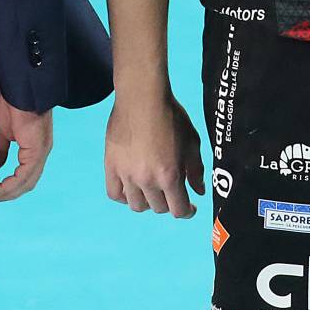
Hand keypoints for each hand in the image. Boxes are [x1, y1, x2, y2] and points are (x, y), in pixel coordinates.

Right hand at [0, 93, 52, 201]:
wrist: (20, 84)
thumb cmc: (14, 100)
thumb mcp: (3, 130)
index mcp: (35, 148)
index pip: (23, 177)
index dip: (6, 187)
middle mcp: (41, 152)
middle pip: (25, 184)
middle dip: (4, 193)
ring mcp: (40, 151)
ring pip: (25, 183)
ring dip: (4, 192)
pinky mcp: (37, 149)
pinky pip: (23, 176)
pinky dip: (8, 185)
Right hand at [104, 90, 205, 216]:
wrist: (142, 97)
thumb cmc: (171, 116)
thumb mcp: (192, 142)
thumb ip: (196, 170)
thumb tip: (199, 191)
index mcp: (170, 176)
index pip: (178, 210)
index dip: (187, 212)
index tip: (190, 207)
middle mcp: (147, 180)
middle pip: (158, 208)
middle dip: (169, 203)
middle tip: (171, 191)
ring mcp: (126, 175)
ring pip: (136, 205)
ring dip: (147, 202)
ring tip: (152, 191)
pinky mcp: (111, 166)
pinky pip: (114, 194)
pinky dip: (124, 197)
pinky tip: (132, 189)